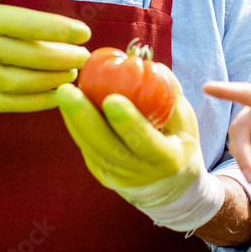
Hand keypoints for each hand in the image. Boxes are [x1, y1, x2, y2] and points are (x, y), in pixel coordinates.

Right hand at [0, 0, 90, 111]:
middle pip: (35, 56)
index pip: (31, 25)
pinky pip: (15, 103)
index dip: (62, 30)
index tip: (84, 32)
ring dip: (57, 78)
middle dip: (66, 57)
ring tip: (75, 71)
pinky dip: (40, 101)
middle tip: (86, 55)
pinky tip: (59, 94)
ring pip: (28, 82)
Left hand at [57, 77, 224, 231]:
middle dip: (84, 117)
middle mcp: (139, 172)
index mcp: (167, 159)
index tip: (111, 99)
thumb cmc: (179, 143)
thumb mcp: (186, 122)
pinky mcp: (101, 174)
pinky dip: (76, 125)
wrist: (170, 187)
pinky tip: (69, 104)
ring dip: (74, 119)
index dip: (128, 122)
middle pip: (107, 146)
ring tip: (64, 92)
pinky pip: (86, 147)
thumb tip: (151, 64)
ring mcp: (117, 177)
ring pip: (90, 147)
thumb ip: (170, 94)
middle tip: (68, 91)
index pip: (145, 141)